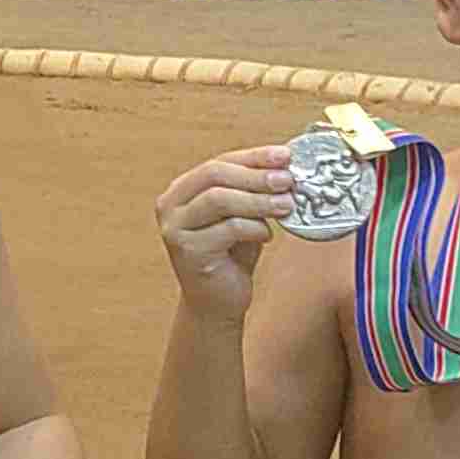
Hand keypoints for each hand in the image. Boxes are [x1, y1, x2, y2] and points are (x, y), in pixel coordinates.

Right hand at [156, 145, 290, 318]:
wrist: (216, 302)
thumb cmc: (230, 256)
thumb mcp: (242, 214)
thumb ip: (253, 190)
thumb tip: (285, 167)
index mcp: (182, 189)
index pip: (220, 161)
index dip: (254, 156)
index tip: (285, 156)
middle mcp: (171, 205)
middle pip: (215, 175)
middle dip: (256, 175)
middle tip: (287, 181)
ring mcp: (175, 228)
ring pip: (220, 199)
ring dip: (259, 200)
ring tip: (286, 205)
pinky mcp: (188, 251)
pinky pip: (228, 229)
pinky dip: (254, 228)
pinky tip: (267, 235)